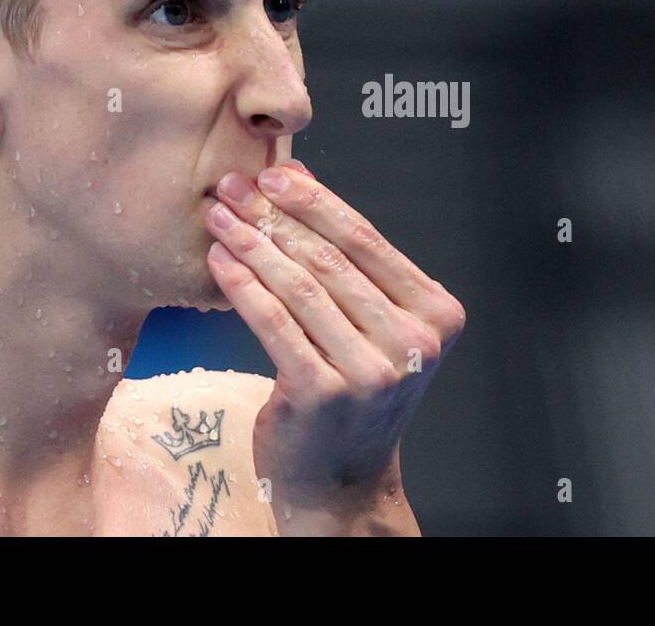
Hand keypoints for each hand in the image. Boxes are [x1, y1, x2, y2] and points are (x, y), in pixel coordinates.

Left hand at [203, 161, 465, 533]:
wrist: (344, 482)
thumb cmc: (355, 392)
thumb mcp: (375, 324)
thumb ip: (349, 261)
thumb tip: (298, 178)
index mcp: (437, 313)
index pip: (368, 240)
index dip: (315, 200)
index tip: (274, 172)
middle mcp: (414, 342)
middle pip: (331, 258)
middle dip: (274, 215)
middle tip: (231, 186)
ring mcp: (372, 371)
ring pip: (301, 286)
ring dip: (251, 244)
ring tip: (218, 219)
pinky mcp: (325, 394)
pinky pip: (274, 324)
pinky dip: (243, 287)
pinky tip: (219, 263)